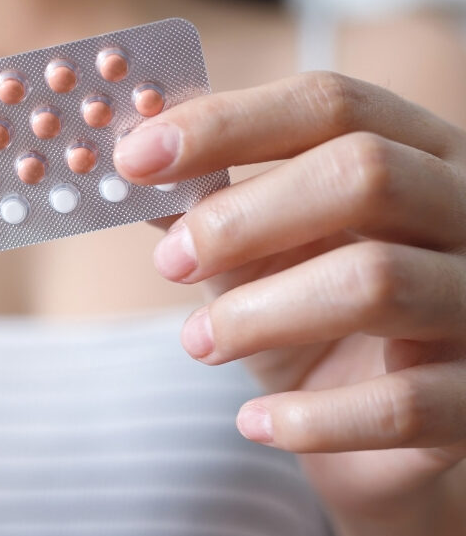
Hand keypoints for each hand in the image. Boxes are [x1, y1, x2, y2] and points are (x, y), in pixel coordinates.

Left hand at [115, 72, 465, 535]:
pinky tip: (255, 421)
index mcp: (413, 152)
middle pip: (363, 173)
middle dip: (243, 217)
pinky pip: (404, 404)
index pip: (328, 104)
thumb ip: (201, 207)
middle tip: (170, 263)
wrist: (379, 432)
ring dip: (260, 315)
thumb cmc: (311, 317)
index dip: (225, 124)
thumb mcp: (253, 253)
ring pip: (376, 281)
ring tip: (198, 343)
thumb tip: (122, 169)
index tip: (133, 158)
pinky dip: (313, 417)